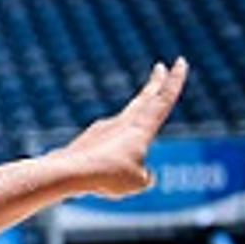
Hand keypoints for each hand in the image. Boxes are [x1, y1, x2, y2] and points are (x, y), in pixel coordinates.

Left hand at [59, 59, 187, 197]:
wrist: (65, 172)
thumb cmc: (106, 175)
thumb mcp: (137, 182)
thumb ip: (145, 176)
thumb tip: (141, 174)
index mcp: (140, 128)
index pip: (162, 100)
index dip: (174, 81)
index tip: (179, 61)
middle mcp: (121, 124)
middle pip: (143, 100)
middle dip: (154, 84)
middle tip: (160, 67)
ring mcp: (101, 131)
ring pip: (124, 128)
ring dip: (131, 138)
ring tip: (121, 165)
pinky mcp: (86, 142)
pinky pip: (106, 152)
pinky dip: (111, 161)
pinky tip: (99, 176)